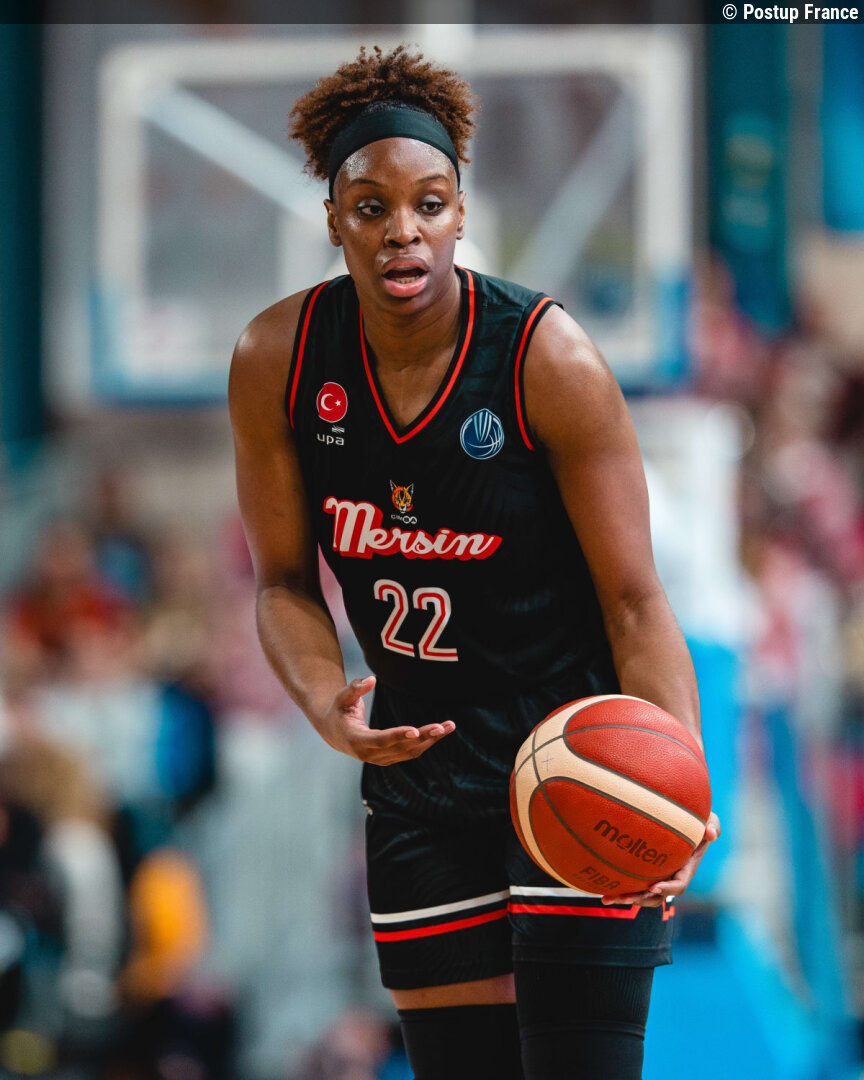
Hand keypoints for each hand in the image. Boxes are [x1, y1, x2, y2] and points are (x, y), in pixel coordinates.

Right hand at [325, 676, 455, 763]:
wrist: (333, 732)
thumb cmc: (339, 710)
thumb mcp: (342, 696)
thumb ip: (355, 688)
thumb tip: (371, 679)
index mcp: (356, 740)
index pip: (380, 740)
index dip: (397, 736)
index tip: (415, 730)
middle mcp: (369, 754)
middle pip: (401, 747)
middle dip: (424, 736)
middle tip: (443, 726)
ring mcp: (380, 759)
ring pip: (410, 751)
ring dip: (430, 740)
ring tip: (449, 726)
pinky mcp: (388, 758)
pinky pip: (410, 751)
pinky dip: (426, 742)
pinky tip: (440, 731)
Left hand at [601, 811, 720, 907]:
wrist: (680, 817)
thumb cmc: (696, 818)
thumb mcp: (708, 819)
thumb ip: (713, 825)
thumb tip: (711, 835)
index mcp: (686, 868)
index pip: (679, 884)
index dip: (668, 888)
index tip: (654, 886)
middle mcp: (671, 875)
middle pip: (656, 895)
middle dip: (639, 899)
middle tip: (621, 898)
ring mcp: (657, 874)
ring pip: (642, 893)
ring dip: (625, 897)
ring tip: (606, 898)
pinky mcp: (644, 870)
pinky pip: (632, 882)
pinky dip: (619, 885)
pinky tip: (601, 886)